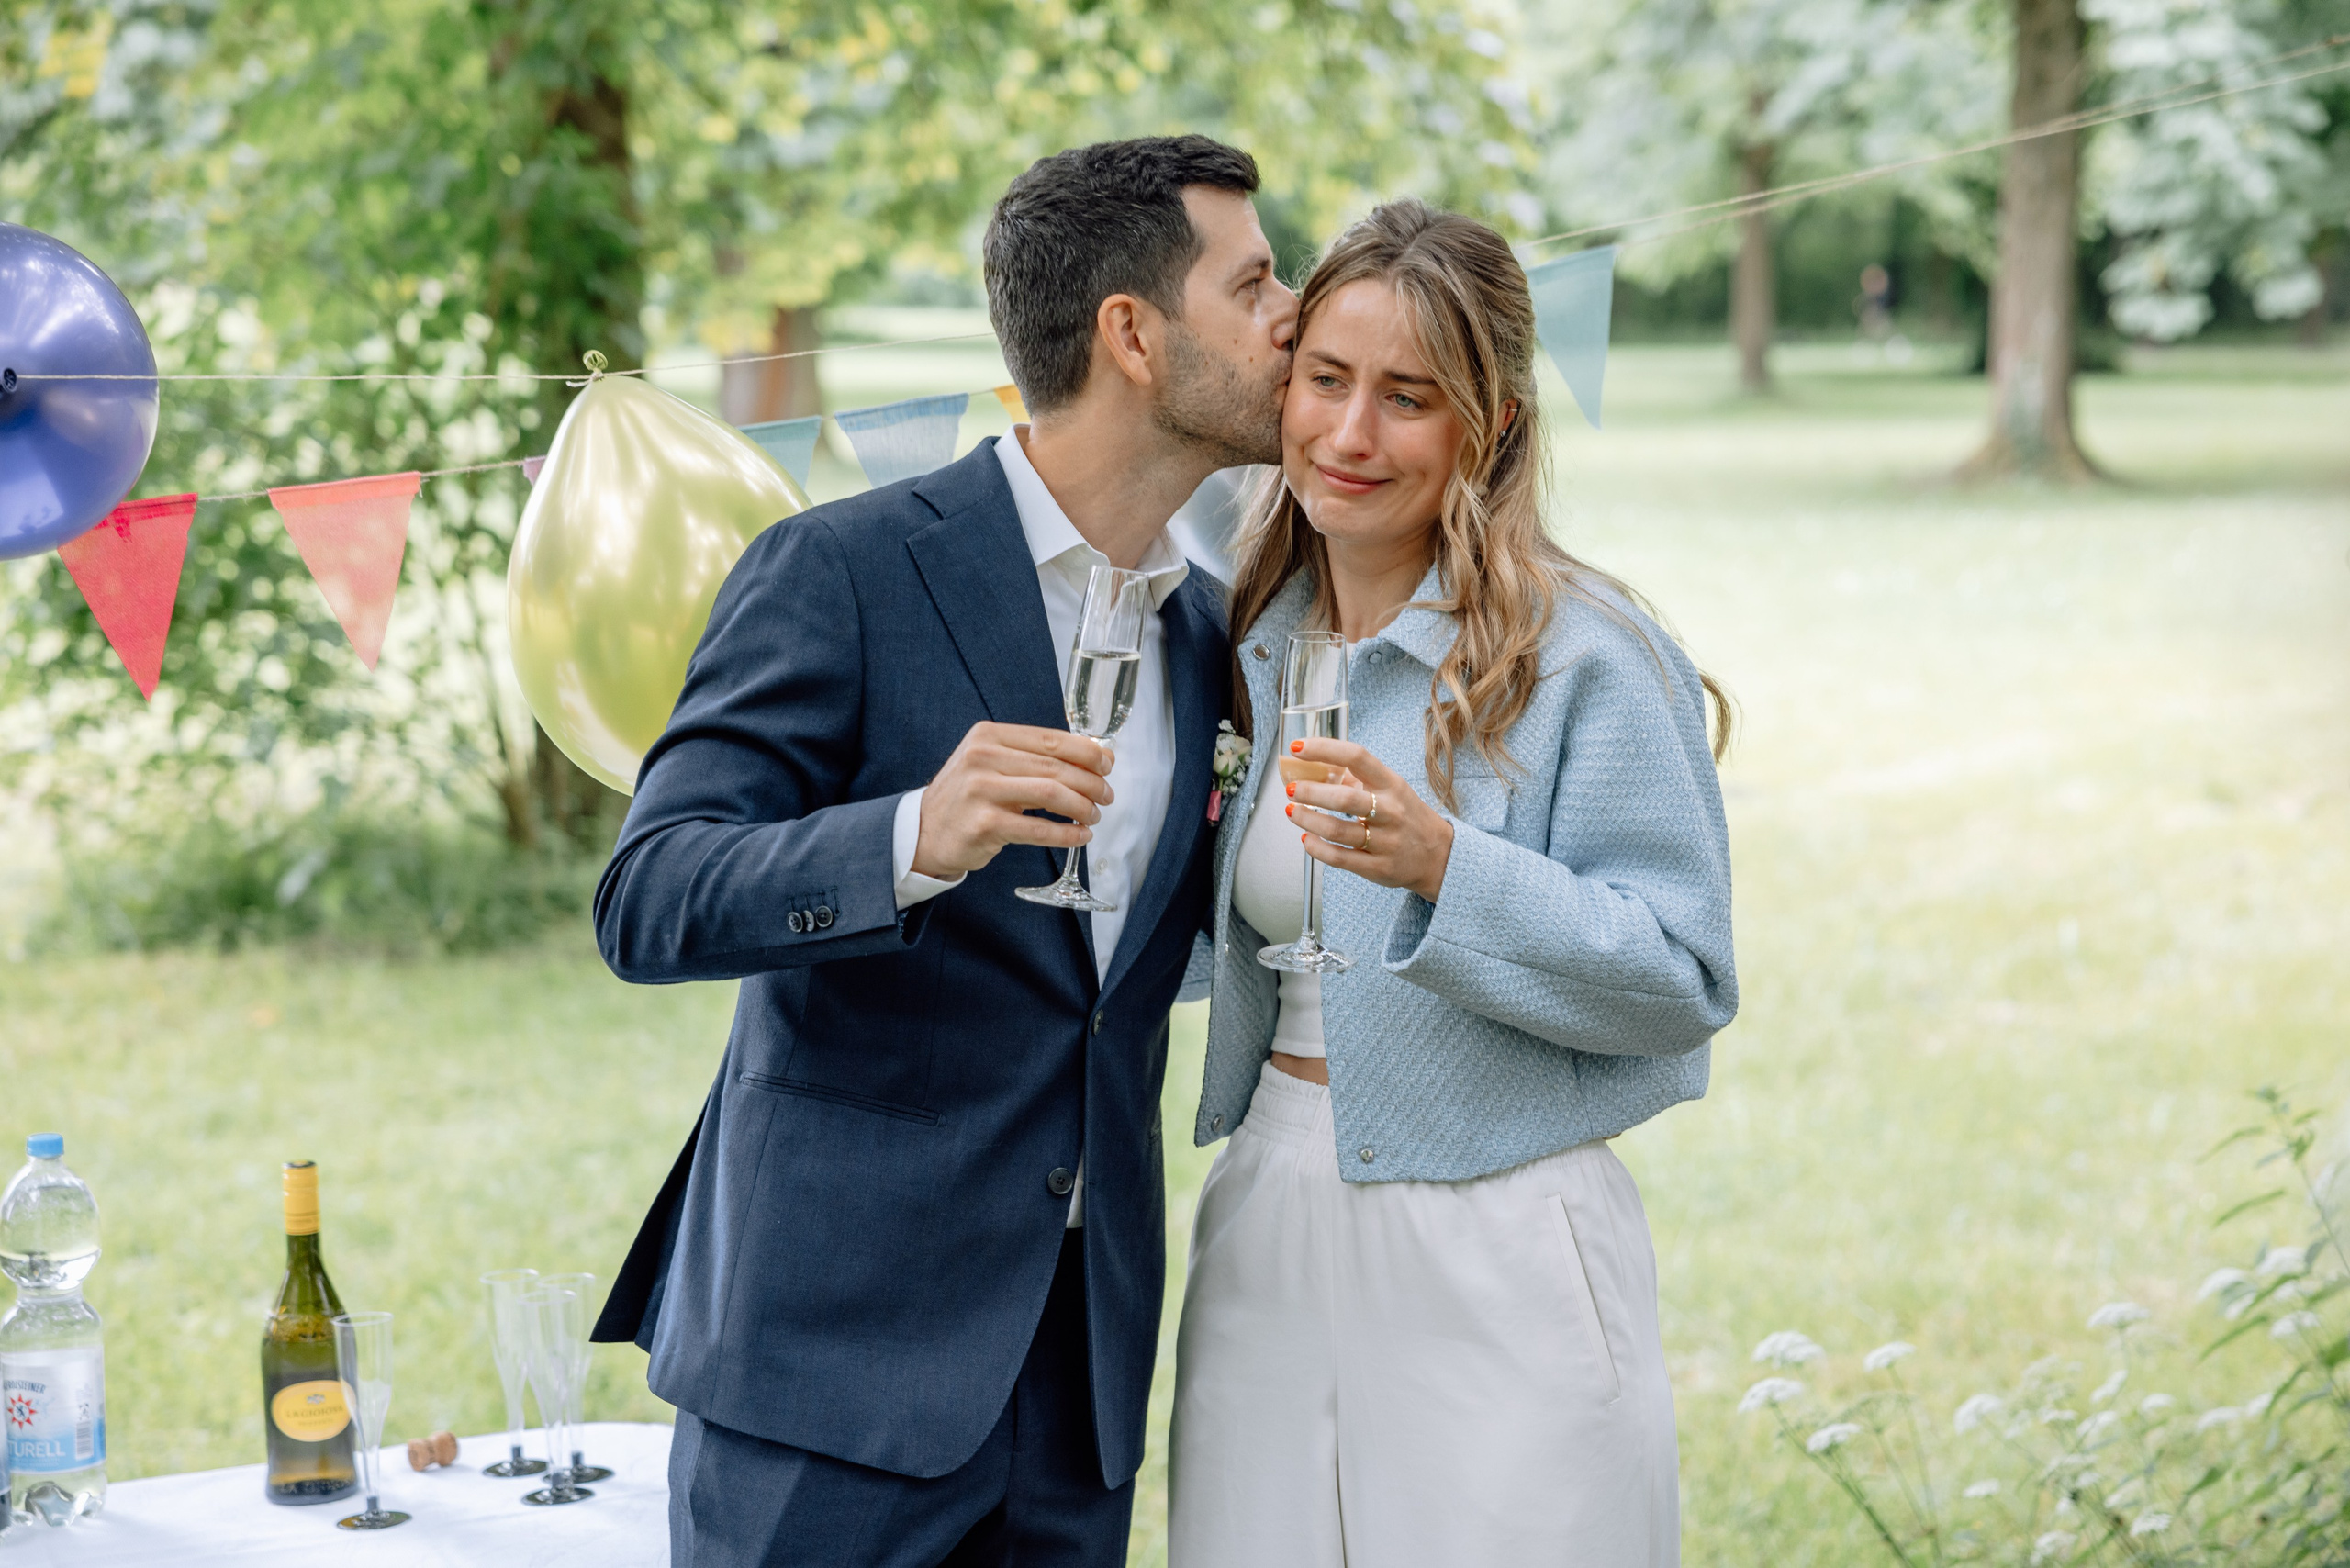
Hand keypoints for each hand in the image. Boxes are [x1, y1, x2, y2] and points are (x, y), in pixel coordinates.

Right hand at [913, 722, 1114, 879]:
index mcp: (988, 736)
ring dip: (1082, 806)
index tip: (1107, 764)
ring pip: (1050, 794)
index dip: (1086, 752)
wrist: (924, 832)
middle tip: (1107, 795)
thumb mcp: (991, 764)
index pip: (1050, 738)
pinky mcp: (984, 825)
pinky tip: (1080, 836)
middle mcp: (982, 758)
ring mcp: (981, 791)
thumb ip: (1033, 757)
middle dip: (1091, 782)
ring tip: (1093, 816)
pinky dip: (1066, 834)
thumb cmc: (968, 798)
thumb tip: (1094, 757)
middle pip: (1055, 766)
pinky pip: (1038, 829)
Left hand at [1283, 738, 1453, 903]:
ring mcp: (1385, 841)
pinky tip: (1306, 839)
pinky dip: (1316, 848)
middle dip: (1310, 792)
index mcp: (1391, 784)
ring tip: (1292, 811)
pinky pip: (1339, 858)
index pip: (1357, 757)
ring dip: (1307, 820)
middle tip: (1291, 788)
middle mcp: (1390, 811)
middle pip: (1344, 799)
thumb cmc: (1407, 817)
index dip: (1324, 749)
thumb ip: (1356, 780)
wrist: (1439, 856)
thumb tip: (1314, 769)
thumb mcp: (1390, 790)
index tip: (1298, 748)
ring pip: (1337, 830)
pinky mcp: (1377, 867)